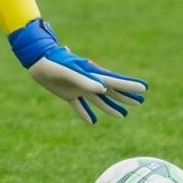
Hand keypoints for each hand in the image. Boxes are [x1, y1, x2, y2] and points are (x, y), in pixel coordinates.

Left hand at [8, 18, 146, 124]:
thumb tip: (103, 90)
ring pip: (98, 100)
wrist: (38, 61)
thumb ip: (85, 81)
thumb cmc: (54, 63)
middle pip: (111, 92)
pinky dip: (85, 114)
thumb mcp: (69, 73)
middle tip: (140, 102)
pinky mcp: (67, 94)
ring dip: (110, 107)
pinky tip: (92, 122)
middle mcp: (88, 82)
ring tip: (123, 115)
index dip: (130, 86)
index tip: (144, 88)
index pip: (115, 82)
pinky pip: (79, 106)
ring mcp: (78, 88)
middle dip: (125, 97)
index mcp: (92, 76)